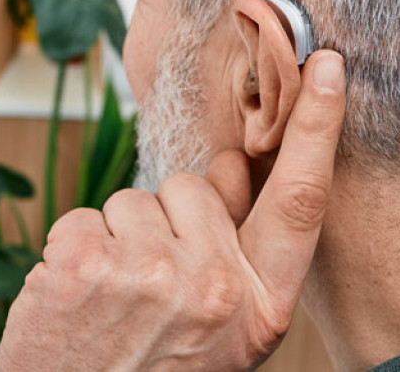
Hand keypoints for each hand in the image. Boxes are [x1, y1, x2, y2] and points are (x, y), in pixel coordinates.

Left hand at [0, 51, 345, 370]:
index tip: (323, 69)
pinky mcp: (86, 262)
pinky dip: (75, 247)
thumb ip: (233, 249)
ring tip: (112, 298)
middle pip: (192, 187)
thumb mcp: (218, 329)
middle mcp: (213, 287)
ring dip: (119, 238)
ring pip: (133, 200)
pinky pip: (84, 215)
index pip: (297, 202)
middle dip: (166, 218)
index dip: (315, 129)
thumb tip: (229, 166)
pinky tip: (77, 296)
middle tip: (148, 284)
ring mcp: (148, 273)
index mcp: (258, 306)